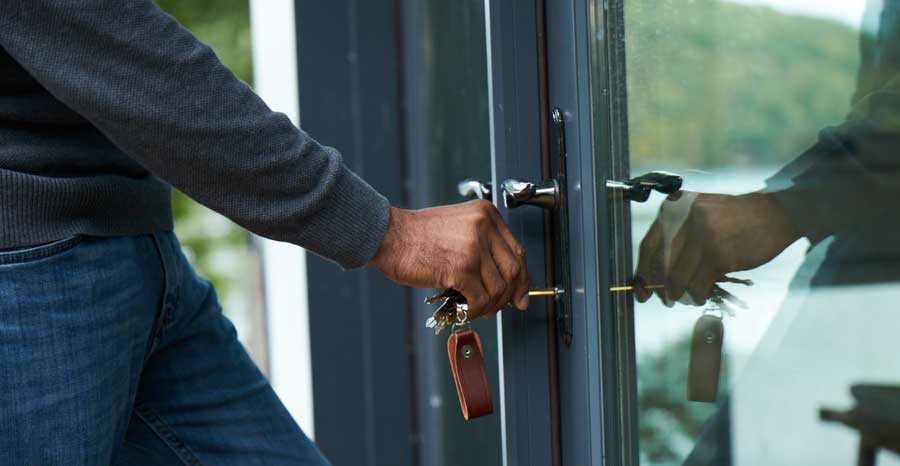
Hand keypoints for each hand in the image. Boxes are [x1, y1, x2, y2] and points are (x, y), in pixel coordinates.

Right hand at [369, 200, 528, 317]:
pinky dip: (474, 310)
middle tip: (501, 306)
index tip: (520, 293)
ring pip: (498, 288)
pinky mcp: (461, 268)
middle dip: (510, 295)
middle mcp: (484, 227)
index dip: (522, 277)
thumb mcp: (458, 226)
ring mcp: (474, 247)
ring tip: (476, 307)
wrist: (388, 235)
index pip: (517, 251)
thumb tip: (501, 280)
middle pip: (513, 270)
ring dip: (489, 305)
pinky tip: (464, 308)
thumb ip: (482, 245)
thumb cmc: (416, 234)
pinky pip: (480, 298)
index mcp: (486, 214)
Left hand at [634, 191, 799, 305]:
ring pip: (677, 278)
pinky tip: (698, 296)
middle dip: (659, 287)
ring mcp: (703, 238)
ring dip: (677, 294)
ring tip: (682, 298)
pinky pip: (698, 285)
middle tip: (663, 299)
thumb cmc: (735, 216)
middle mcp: (686, 220)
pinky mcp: (720, 256)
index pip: (649, 245)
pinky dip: (696, 295)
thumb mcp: (699, 212)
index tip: (641, 289)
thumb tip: (654, 272)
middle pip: (660, 264)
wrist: (775, 214)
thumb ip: (677, 235)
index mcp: (676, 208)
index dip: (642, 271)